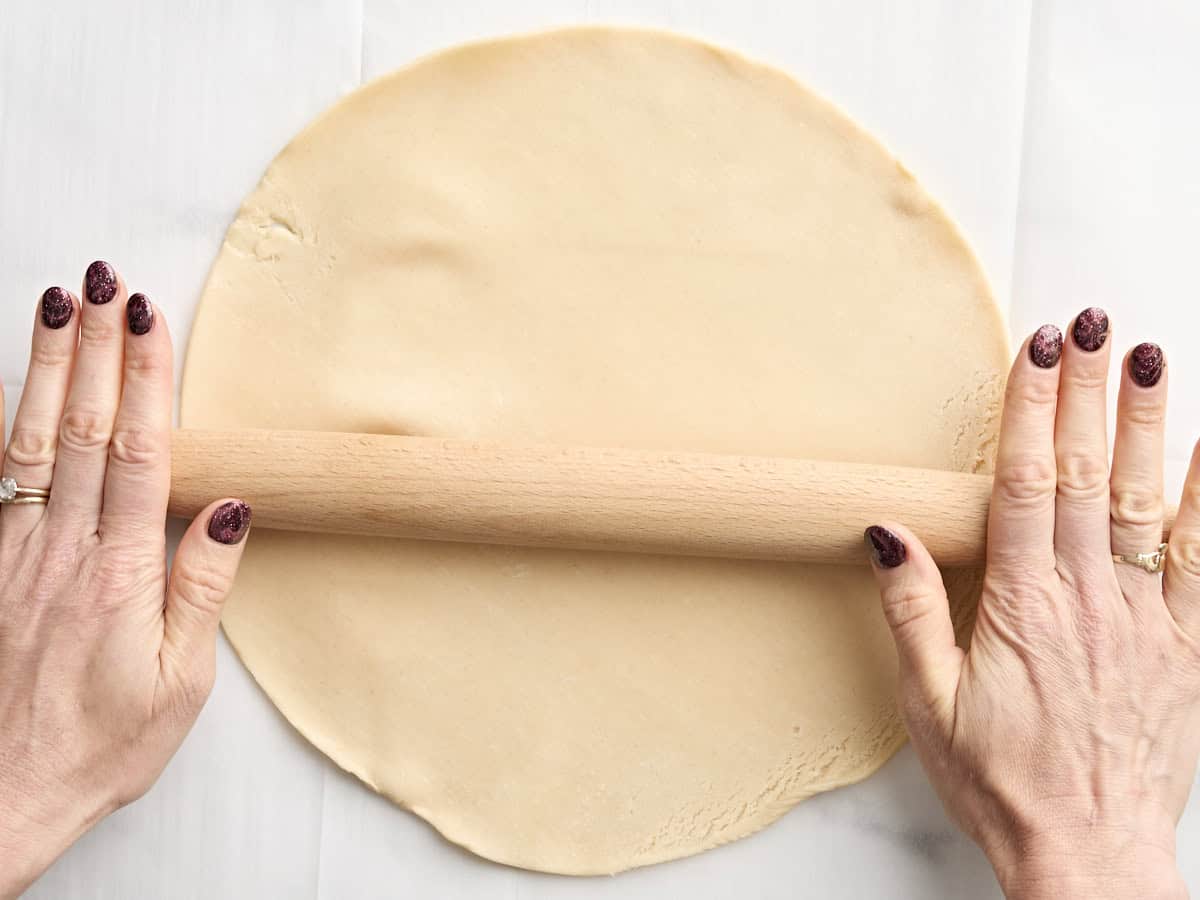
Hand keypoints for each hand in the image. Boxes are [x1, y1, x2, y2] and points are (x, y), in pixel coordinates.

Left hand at [0, 263, 249, 898]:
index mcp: (120, 574)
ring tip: (57, 305)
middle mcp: (63, 551)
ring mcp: (17, 553)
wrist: (1, 795)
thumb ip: (202, 589)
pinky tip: (14, 386)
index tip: (148, 319)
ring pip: (32, 441)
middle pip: (83, 429)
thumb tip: (229, 510)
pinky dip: (7, 421)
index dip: (144, 379)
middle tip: (105, 282)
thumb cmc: (100, 743)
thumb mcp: (180, 681)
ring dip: (46, 367)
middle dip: (95, 348)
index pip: (138, 453)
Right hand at [867, 309, 1198, 898]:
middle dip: (1086, 393)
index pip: (1023, 485)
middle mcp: (1089, 600)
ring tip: (1151, 358)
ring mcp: (1147, 620)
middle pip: (1085, 476)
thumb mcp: (927, 704)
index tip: (1036, 352)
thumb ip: (911, 611)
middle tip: (1091, 324)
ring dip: (1147, 427)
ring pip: (1145, 504)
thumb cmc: (1000, 781)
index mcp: (1021, 607)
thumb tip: (888, 533)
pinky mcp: (1189, 646)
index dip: (1029, 412)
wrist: (1088, 853)